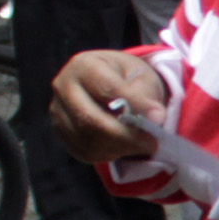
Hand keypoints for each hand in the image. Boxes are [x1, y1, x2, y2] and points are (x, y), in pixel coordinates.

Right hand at [51, 49, 168, 165]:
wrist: (111, 86)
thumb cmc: (128, 79)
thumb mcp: (141, 77)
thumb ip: (145, 95)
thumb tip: (155, 118)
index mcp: (83, 65)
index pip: (106, 89)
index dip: (133, 105)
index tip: (159, 117)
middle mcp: (63, 87)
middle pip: (90, 120)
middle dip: (125, 136)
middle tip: (152, 142)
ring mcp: (59, 112)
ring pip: (87, 140)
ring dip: (119, 148)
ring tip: (140, 144)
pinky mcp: (62, 133)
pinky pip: (85, 152)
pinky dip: (108, 154)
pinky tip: (123, 146)